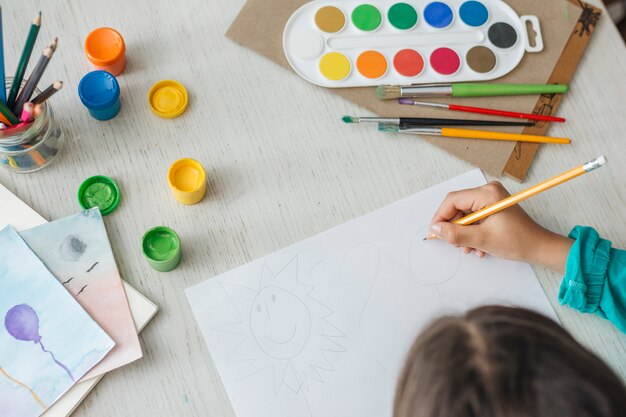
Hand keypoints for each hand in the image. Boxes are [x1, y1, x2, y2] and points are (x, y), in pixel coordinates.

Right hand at [429, 181, 572, 273]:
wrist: (539, 248)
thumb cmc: (518, 241)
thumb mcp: (482, 240)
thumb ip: (455, 234)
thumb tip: (435, 229)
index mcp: (487, 193)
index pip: (453, 200)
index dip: (440, 217)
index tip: (435, 232)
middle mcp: (488, 192)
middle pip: (458, 208)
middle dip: (454, 228)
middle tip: (455, 244)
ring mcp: (491, 199)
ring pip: (464, 215)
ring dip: (463, 234)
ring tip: (470, 248)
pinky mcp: (492, 207)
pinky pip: (473, 218)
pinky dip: (472, 232)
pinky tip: (477, 246)